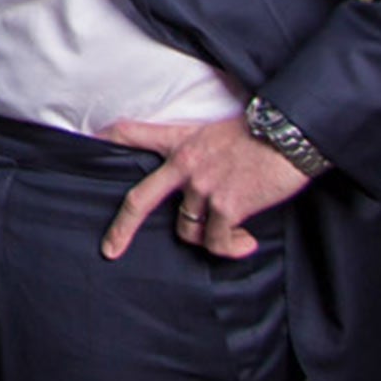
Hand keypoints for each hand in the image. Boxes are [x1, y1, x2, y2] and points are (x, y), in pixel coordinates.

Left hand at [98, 114, 308, 261]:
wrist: (290, 134)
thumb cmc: (260, 133)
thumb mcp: (217, 131)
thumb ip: (198, 153)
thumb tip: (195, 188)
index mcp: (181, 141)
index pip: (135, 133)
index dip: (109, 138)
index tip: (90, 144)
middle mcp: (185, 164)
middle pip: (140, 199)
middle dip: (122, 228)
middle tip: (110, 249)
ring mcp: (203, 186)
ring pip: (188, 230)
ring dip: (207, 238)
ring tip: (233, 234)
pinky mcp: (226, 206)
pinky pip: (218, 242)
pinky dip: (232, 248)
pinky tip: (246, 243)